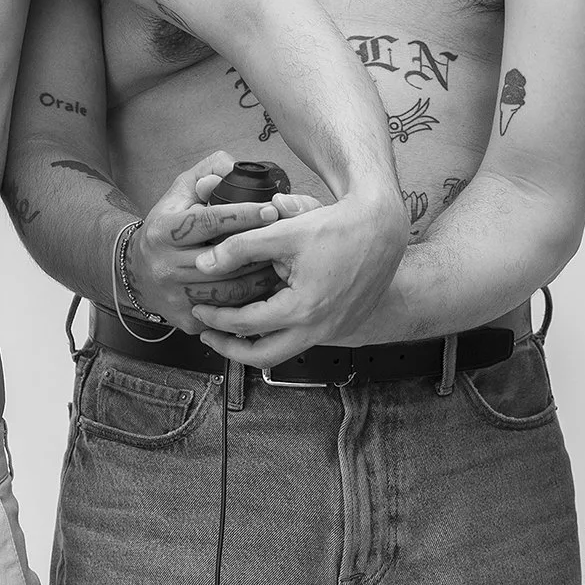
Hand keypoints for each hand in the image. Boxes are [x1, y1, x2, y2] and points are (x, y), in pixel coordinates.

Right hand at [122, 154, 292, 329]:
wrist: (136, 273)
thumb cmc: (167, 228)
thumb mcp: (179, 192)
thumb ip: (206, 172)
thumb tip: (231, 168)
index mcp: (164, 231)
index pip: (209, 221)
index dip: (243, 215)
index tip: (271, 210)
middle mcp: (166, 265)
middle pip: (224, 260)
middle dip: (259, 249)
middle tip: (286, 240)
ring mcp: (175, 295)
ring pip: (229, 291)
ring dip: (261, 278)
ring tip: (282, 264)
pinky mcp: (186, 319)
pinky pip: (227, 313)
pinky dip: (250, 302)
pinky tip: (267, 290)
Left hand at [184, 184, 404, 366]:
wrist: (384, 228)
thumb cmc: (337, 227)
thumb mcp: (283, 233)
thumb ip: (240, 248)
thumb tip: (204, 264)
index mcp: (302, 309)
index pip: (246, 324)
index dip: (217, 318)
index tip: (200, 309)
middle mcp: (320, 329)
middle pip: (264, 357)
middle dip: (231, 350)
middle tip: (209, 336)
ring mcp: (335, 331)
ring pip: (286, 351)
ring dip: (257, 343)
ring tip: (234, 328)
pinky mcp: (344, 326)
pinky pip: (305, 339)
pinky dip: (281, 333)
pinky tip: (268, 315)